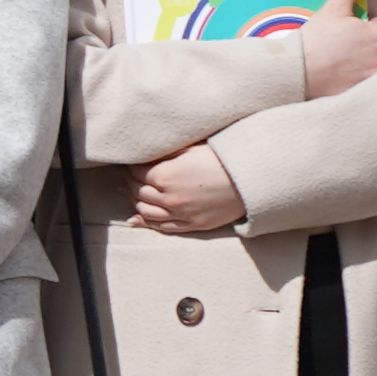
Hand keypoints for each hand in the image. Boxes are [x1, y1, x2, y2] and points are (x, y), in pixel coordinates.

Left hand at [130, 142, 245, 237]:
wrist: (251, 178)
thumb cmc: (223, 157)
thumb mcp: (191, 148)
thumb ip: (166, 153)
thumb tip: (146, 155)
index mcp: (166, 175)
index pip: (136, 172)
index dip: (130, 166)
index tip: (128, 162)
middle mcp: (169, 197)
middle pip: (138, 191)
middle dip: (130, 182)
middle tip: (125, 176)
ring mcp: (181, 214)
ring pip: (146, 212)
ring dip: (135, 202)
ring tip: (130, 193)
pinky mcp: (193, 225)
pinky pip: (163, 227)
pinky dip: (147, 222)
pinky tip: (138, 218)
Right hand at [296, 6, 376, 96]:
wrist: (296, 71)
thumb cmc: (316, 37)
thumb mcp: (335, 6)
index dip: (361, 26)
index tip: (343, 31)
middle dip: (363, 43)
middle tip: (339, 45)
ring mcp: (375, 76)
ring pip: (373, 62)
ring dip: (362, 61)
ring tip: (339, 60)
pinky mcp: (365, 90)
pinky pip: (366, 79)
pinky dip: (356, 76)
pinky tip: (340, 74)